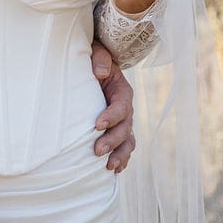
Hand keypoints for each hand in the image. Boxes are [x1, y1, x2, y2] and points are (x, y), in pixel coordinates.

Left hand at [90, 44, 134, 173]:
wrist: (96, 67)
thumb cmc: (95, 59)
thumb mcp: (98, 51)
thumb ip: (100, 58)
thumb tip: (100, 72)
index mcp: (122, 91)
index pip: (121, 106)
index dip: (111, 116)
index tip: (96, 125)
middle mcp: (126, 108)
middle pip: (125, 128)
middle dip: (112, 141)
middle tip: (97, 151)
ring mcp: (122, 121)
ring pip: (127, 141)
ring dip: (120, 155)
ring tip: (109, 167)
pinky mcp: (116, 130)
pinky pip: (124, 147)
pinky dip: (122, 159)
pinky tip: (114, 171)